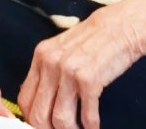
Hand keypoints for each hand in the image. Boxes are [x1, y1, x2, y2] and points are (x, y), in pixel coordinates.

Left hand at [17, 0, 145, 128]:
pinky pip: (86, 115)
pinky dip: (90, 126)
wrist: (121, 26)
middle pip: (38, 113)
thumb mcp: (62, 50)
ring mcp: (69, 72)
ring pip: (59, 119)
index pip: (24, 99)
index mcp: (41, 56)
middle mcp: (51, 63)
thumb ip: (48, 72)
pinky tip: (93, 126)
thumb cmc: (94, 40)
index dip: (31, 118)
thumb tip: (40, 101)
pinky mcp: (89, 80)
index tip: (41, 125)